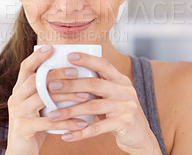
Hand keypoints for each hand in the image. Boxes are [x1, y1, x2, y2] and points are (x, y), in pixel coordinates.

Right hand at [6, 45, 90, 154]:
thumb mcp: (39, 105)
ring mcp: (18, 113)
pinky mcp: (23, 128)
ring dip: (65, 96)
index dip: (37, 57)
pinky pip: (47, 122)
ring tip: (85, 96)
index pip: (25, 67)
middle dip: (57, 73)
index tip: (52, 48)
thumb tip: (74, 74)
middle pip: (36, 80)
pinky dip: (66, 121)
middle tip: (76, 72)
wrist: (21, 152)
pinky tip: (80, 122)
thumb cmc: (35, 125)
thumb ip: (48, 91)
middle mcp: (15, 98)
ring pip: (42, 98)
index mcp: (19, 90)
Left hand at [46, 52, 160, 153]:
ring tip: (52, 115)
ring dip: (70, 111)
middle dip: (71, 85)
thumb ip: (97, 87)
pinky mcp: (125, 123)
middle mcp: (125, 90)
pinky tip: (66, 134)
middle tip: (51, 87)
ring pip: (93, 106)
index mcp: (120, 80)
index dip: (87, 59)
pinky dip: (80, 132)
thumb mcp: (112, 96)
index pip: (103, 64)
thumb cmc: (119, 113)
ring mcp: (126, 106)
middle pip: (95, 84)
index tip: (69, 56)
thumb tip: (66, 78)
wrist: (140, 136)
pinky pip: (98, 128)